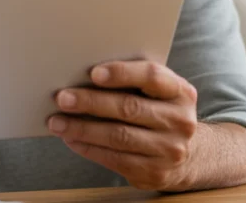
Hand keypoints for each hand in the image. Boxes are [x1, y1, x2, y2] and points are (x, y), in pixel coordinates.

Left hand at [47, 60, 198, 190]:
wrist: (188, 155)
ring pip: (118, 136)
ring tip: (57, 122)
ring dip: (82, 128)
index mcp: (181, 92)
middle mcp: (180, 121)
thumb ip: (134, 82)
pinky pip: (115, 159)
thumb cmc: (160, 113)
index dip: (122, 73)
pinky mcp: (154, 172)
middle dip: (91, 102)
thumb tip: (83, 77)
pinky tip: (72, 139)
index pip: (152, 76)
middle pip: (129, 107)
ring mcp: (170, 150)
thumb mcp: (159, 93)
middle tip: (62, 98)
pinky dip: (89, 148)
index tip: (93, 73)